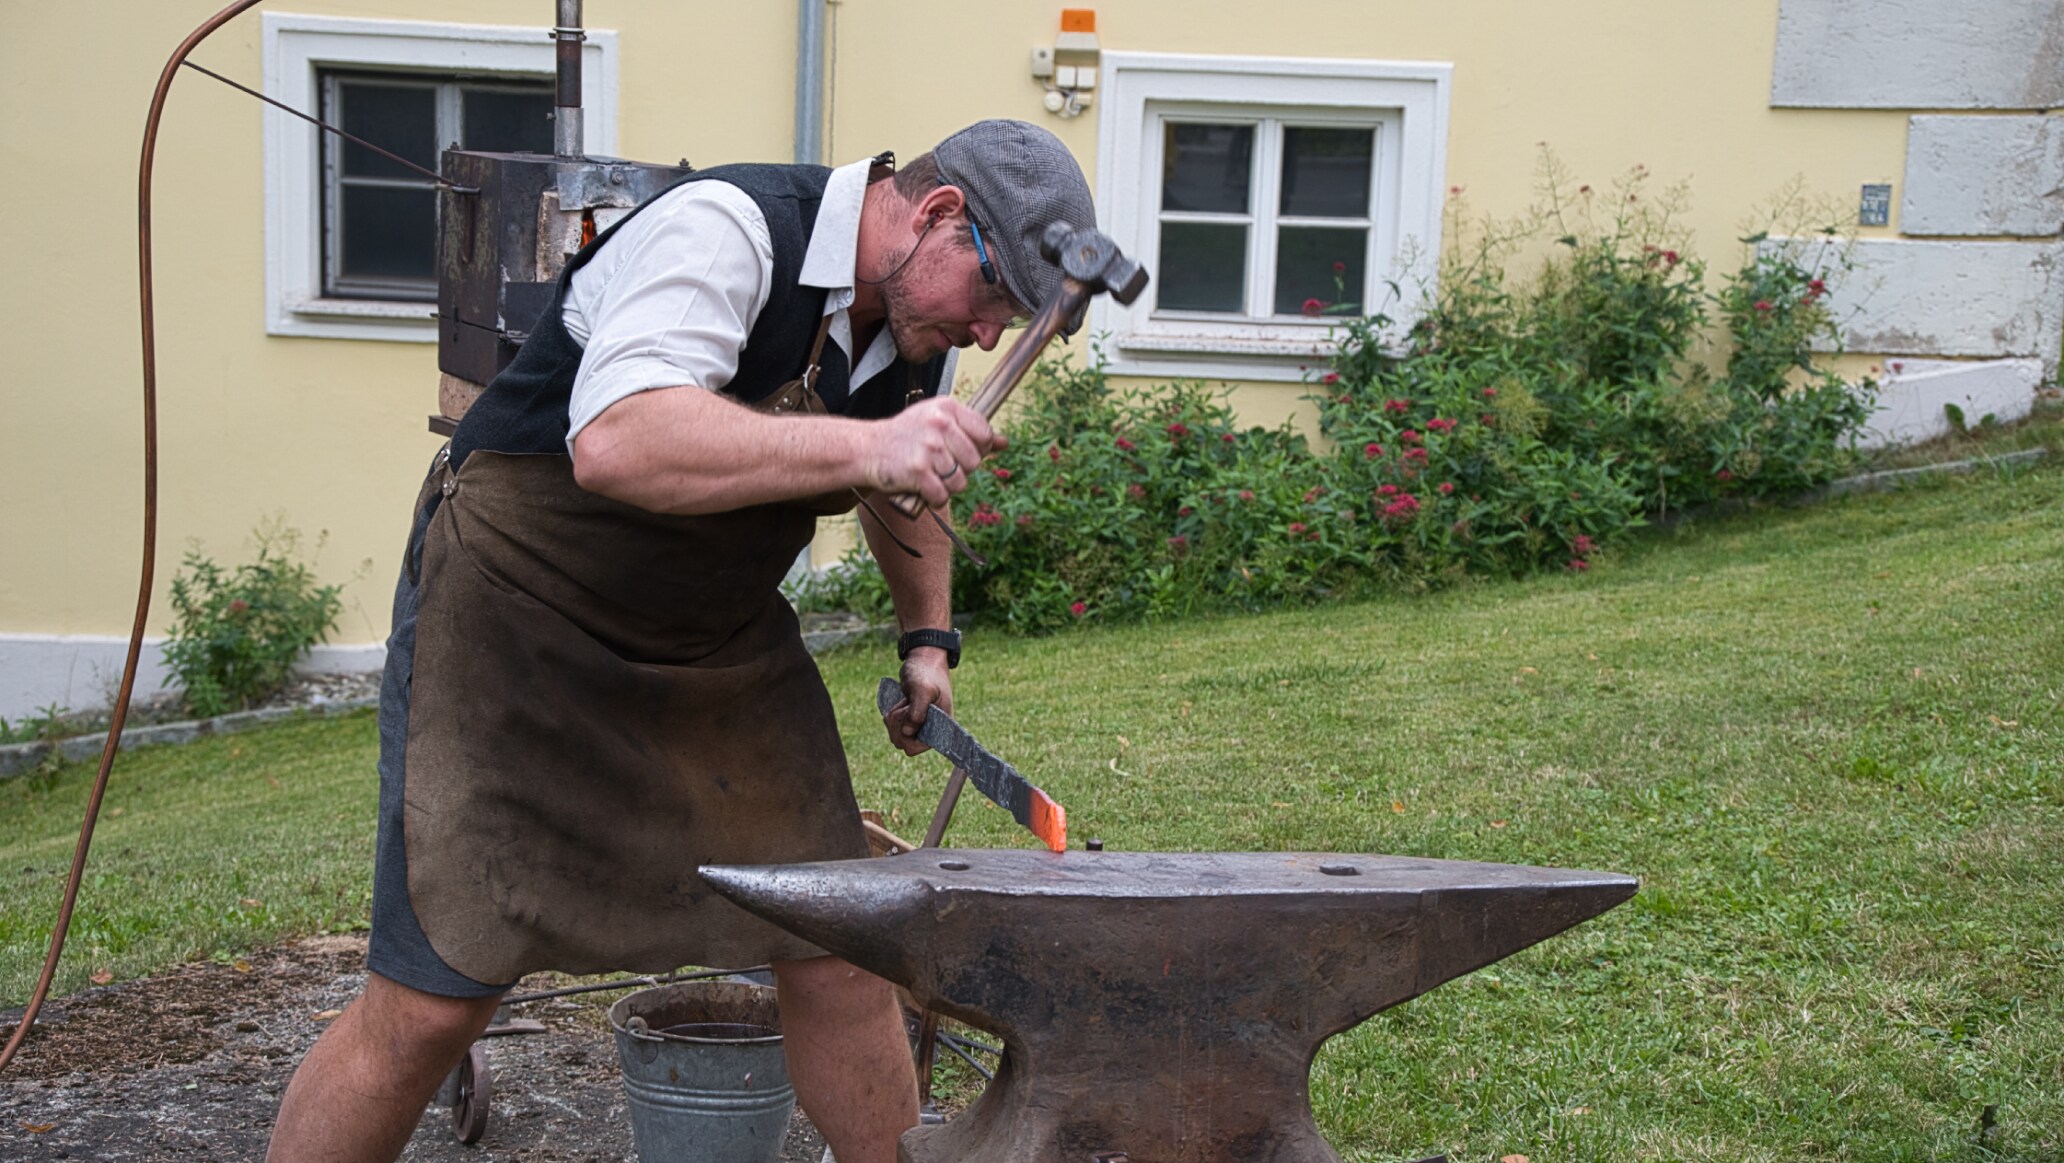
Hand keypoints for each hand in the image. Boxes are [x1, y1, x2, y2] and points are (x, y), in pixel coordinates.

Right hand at [863, 399, 1005, 508]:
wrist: (868, 449)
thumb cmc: (906, 435)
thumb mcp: (938, 422)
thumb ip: (971, 430)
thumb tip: (1004, 442)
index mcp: (947, 408)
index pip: (985, 434)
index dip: (977, 449)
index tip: (959, 451)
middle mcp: (939, 424)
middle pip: (974, 461)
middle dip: (960, 470)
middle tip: (939, 465)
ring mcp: (929, 448)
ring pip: (960, 481)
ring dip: (946, 486)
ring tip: (930, 475)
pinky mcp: (918, 471)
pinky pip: (942, 495)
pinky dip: (934, 498)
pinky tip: (923, 488)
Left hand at [883, 649, 952, 757]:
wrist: (923, 660)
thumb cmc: (926, 673)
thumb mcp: (922, 690)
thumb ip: (917, 712)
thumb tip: (907, 733)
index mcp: (941, 727)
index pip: (917, 747)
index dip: (907, 735)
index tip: (909, 717)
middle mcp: (930, 730)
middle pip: (901, 742)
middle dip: (898, 723)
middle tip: (906, 704)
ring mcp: (919, 726)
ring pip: (895, 735)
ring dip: (894, 717)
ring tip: (905, 700)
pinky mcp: (909, 720)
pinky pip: (892, 726)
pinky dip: (892, 714)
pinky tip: (902, 701)